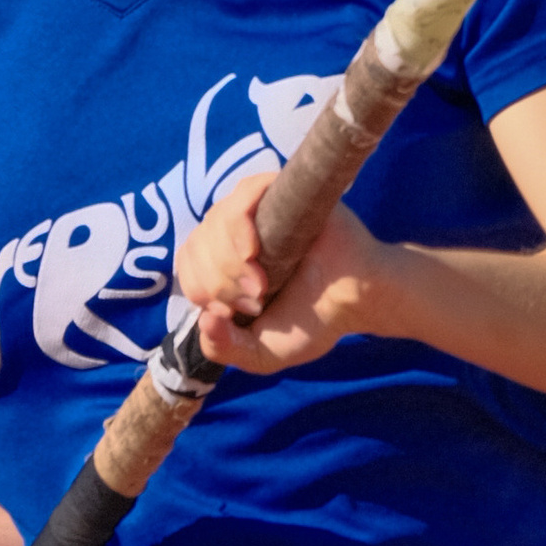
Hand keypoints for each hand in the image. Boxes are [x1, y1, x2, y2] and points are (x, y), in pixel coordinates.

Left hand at [174, 166, 386, 374]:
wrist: (357, 300)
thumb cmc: (312, 322)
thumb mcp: (260, 353)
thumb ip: (224, 350)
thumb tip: (203, 320)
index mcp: (223, 265)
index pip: (187, 263)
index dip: (200, 288)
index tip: (233, 313)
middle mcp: (235, 233)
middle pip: (198, 243)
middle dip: (219, 281)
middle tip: (256, 300)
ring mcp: (258, 210)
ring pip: (216, 219)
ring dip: (228, 260)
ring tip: (261, 284)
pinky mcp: (282, 191)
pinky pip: (246, 191)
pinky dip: (239, 222)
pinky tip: (252, 250)